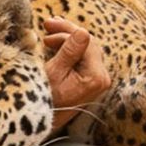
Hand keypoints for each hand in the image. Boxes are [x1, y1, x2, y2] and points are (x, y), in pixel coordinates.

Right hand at [42, 17, 110, 131]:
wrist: (43, 121)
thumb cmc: (46, 98)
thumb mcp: (54, 73)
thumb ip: (69, 52)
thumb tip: (83, 31)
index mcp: (96, 77)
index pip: (86, 42)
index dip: (66, 32)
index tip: (46, 27)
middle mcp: (102, 78)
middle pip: (89, 43)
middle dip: (67, 32)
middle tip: (48, 24)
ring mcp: (98, 79)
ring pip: (86, 48)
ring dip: (68, 38)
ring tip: (50, 30)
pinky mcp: (91, 80)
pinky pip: (83, 57)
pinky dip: (70, 47)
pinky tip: (56, 41)